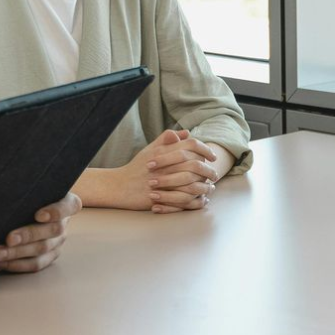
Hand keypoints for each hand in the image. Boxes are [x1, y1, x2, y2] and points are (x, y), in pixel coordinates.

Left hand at [0, 192, 81, 271]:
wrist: (28, 207)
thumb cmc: (29, 194)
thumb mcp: (32, 187)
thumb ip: (25, 187)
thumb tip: (2, 185)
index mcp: (67, 203)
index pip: (68, 206)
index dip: (55, 212)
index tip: (38, 215)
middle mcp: (64, 223)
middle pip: (52, 231)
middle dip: (28, 235)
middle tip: (9, 238)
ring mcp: (58, 241)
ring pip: (42, 250)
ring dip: (18, 253)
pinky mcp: (49, 256)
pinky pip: (36, 264)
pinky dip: (17, 264)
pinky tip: (1, 262)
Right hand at [78, 130, 214, 211]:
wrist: (119, 187)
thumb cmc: (136, 168)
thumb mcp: (150, 150)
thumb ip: (167, 140)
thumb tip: (186, 133)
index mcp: (164, 152)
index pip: (191, 145)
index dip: (205, 149)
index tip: (212, 156)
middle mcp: (165, 166)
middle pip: (195, 165)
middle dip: (209, 170)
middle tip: (215, 174)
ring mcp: (163, 184)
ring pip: (193, 185)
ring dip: (205, 187)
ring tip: (211, 187)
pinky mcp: (162, 199)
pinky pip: (185, 201)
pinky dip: (196, 201)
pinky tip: (202, 199)